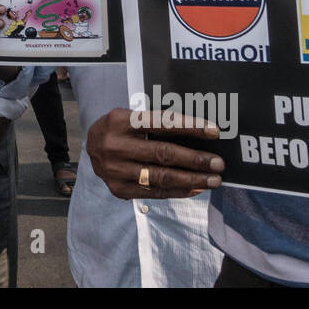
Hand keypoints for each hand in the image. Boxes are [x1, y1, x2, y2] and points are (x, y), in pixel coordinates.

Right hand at [86, 107, 223, 199]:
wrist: (90, 146)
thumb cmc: (121, 128)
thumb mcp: (132, 116)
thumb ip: (158, 123)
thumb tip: (199, 133)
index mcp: (121, 120)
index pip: (161, 123)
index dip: (190, 127)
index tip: (214, 131)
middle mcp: (116, 146)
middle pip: (163, 154)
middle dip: (196, 159)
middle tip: (218, 163)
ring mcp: (116, 170)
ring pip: (161, 177)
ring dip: (192, 179)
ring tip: (213, 180)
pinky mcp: (119, 189)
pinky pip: (155, 192)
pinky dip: (178, 190)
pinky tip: (195, 188)